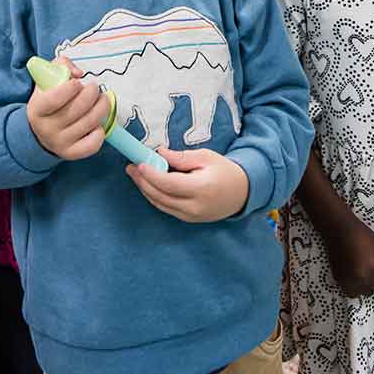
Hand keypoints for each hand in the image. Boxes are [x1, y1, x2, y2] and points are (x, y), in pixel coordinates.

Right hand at [26, 58, 111, 159]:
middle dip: (92, 94)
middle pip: (77, 110)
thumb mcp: (47, 79)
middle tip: (94, 87)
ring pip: (89, 123)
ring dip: (102, 107)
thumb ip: (61, 66)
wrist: (41, 131)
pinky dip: (100, 131)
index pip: (53, 100)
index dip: (69, 88)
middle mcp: (46, 129)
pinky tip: (97, 122)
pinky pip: (92, 144)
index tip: (77, 82)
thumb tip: (78, 73)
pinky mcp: (71, 153)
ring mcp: (59, 143)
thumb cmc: (48, 100)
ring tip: (101, 99)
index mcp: (37, 109)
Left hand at [127, 148, 248, 222]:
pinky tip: (149, 185)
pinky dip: (155, 196)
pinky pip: (166, 208)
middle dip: (143, 182)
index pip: (168, 184)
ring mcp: (191, 216)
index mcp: (201, 189)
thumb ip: (181, 158)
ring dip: (145, 190)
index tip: (139, 163)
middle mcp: (194, 206)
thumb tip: (159, 153)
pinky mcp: (188, 220)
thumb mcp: (206, 157)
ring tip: (136, 174)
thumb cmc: (224, 171)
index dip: (151, 175)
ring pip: (160, 204)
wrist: (242, 193)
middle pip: (160, 196)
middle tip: (131, 168)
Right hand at [318, 214, 373, 296]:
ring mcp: (353, 280)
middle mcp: (366, 276)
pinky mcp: (342, 281)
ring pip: (369, 292)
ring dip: (370, 285)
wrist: (338, 229)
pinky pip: (354, 293)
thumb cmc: (361, 234)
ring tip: (367, 274)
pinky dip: (357, 288)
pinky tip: (357, 279)